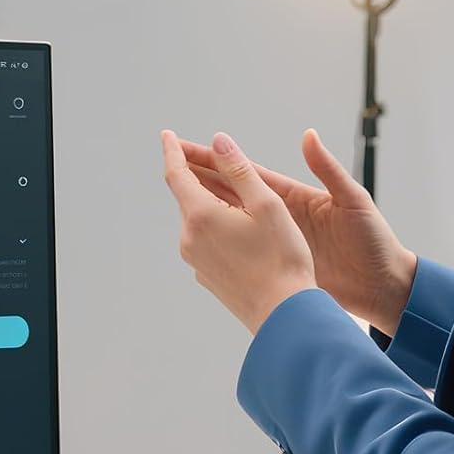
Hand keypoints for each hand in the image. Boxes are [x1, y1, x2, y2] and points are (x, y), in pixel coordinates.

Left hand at [161, 129, 316, 334]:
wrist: (286, 318)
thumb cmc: (282, 260)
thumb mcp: (266, 205)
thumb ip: (239, 169)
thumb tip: (218, 142)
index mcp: (200, 215)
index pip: (177, 173)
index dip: (173, 151)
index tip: (167, 136)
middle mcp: (189, 238)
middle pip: (188, 195)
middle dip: (199, 175)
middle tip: (217, 160)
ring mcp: (196, 260)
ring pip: (198, 219)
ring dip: (211, 203)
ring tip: (240, 198)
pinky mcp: (207, 276)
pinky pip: (206, 240)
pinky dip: (217, 226)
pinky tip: (243, 232)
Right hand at [180, 128, 414, 334]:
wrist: (385, 286)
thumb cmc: (374, 242)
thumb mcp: (353, 201)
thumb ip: (329, 170)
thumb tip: (308, 135)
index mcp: (294, 195)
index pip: (245, 171)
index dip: (216, 157)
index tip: (186, 144)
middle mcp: (280, 215)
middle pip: (230, 190)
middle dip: (200, 173)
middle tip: (170, 158)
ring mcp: (275, 240)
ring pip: (230, 219)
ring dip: (204, 205)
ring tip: (176, 194)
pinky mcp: (276, 264)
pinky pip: (239, 249)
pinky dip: (218, 240)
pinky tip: (200, 239)